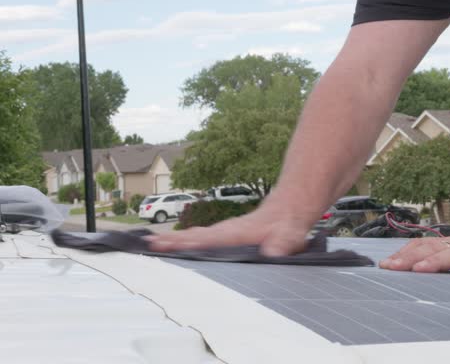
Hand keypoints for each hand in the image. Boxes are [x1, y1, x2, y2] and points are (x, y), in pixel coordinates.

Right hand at [145, 200, 317, 256]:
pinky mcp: (225, 233)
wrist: (290, 206)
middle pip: (195, 235)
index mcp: (238, 232)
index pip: (209, 239)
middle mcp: (227, 230)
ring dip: (173, 239)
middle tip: (148, 244)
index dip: (189, 243)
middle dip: (172, 240)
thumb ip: (283, 243)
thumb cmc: (289, 224)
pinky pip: (200, 236)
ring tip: (150, 243)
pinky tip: (171, 242)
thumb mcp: (291, 234)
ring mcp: (224, 230)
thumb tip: (274, 252)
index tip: (169, 244)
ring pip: (195, 234)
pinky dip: (183, 239)